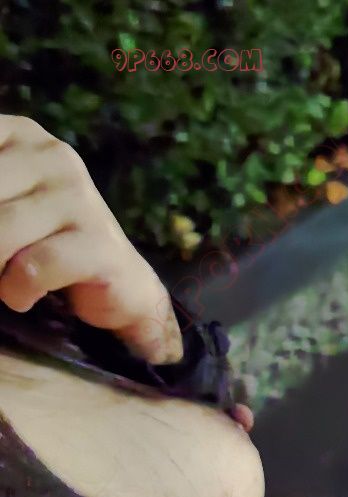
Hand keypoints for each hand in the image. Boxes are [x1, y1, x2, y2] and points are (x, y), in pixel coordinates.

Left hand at [0, 114, 182, 363]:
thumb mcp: (3, 206)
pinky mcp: (99, 243)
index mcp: (21, 135)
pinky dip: (18, 291)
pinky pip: (33, 269)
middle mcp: (55, 155)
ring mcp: (80, 197)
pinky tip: (25, 295)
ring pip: (1, 234)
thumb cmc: (45, 245)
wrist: (120, 283)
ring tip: (4, 280)